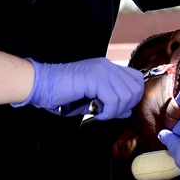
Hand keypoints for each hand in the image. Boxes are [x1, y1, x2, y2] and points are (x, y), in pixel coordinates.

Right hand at [14, 57, 143, 120]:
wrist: (42, 85)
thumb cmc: (63, 94)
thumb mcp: (92, 100)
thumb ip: (111, 103)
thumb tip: (127, 111)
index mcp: (108, 68)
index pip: (136, 78)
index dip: (133, 97)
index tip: (118, 109)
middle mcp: (107, 66)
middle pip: (136, 88)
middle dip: (125, 107)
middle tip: (108, 113)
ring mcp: (102, 70)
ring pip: (126, 95)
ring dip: (115, 111)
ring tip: (100, 113)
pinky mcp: (94, 78)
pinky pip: (113, 100)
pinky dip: (107, 113)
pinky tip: (96, 113)